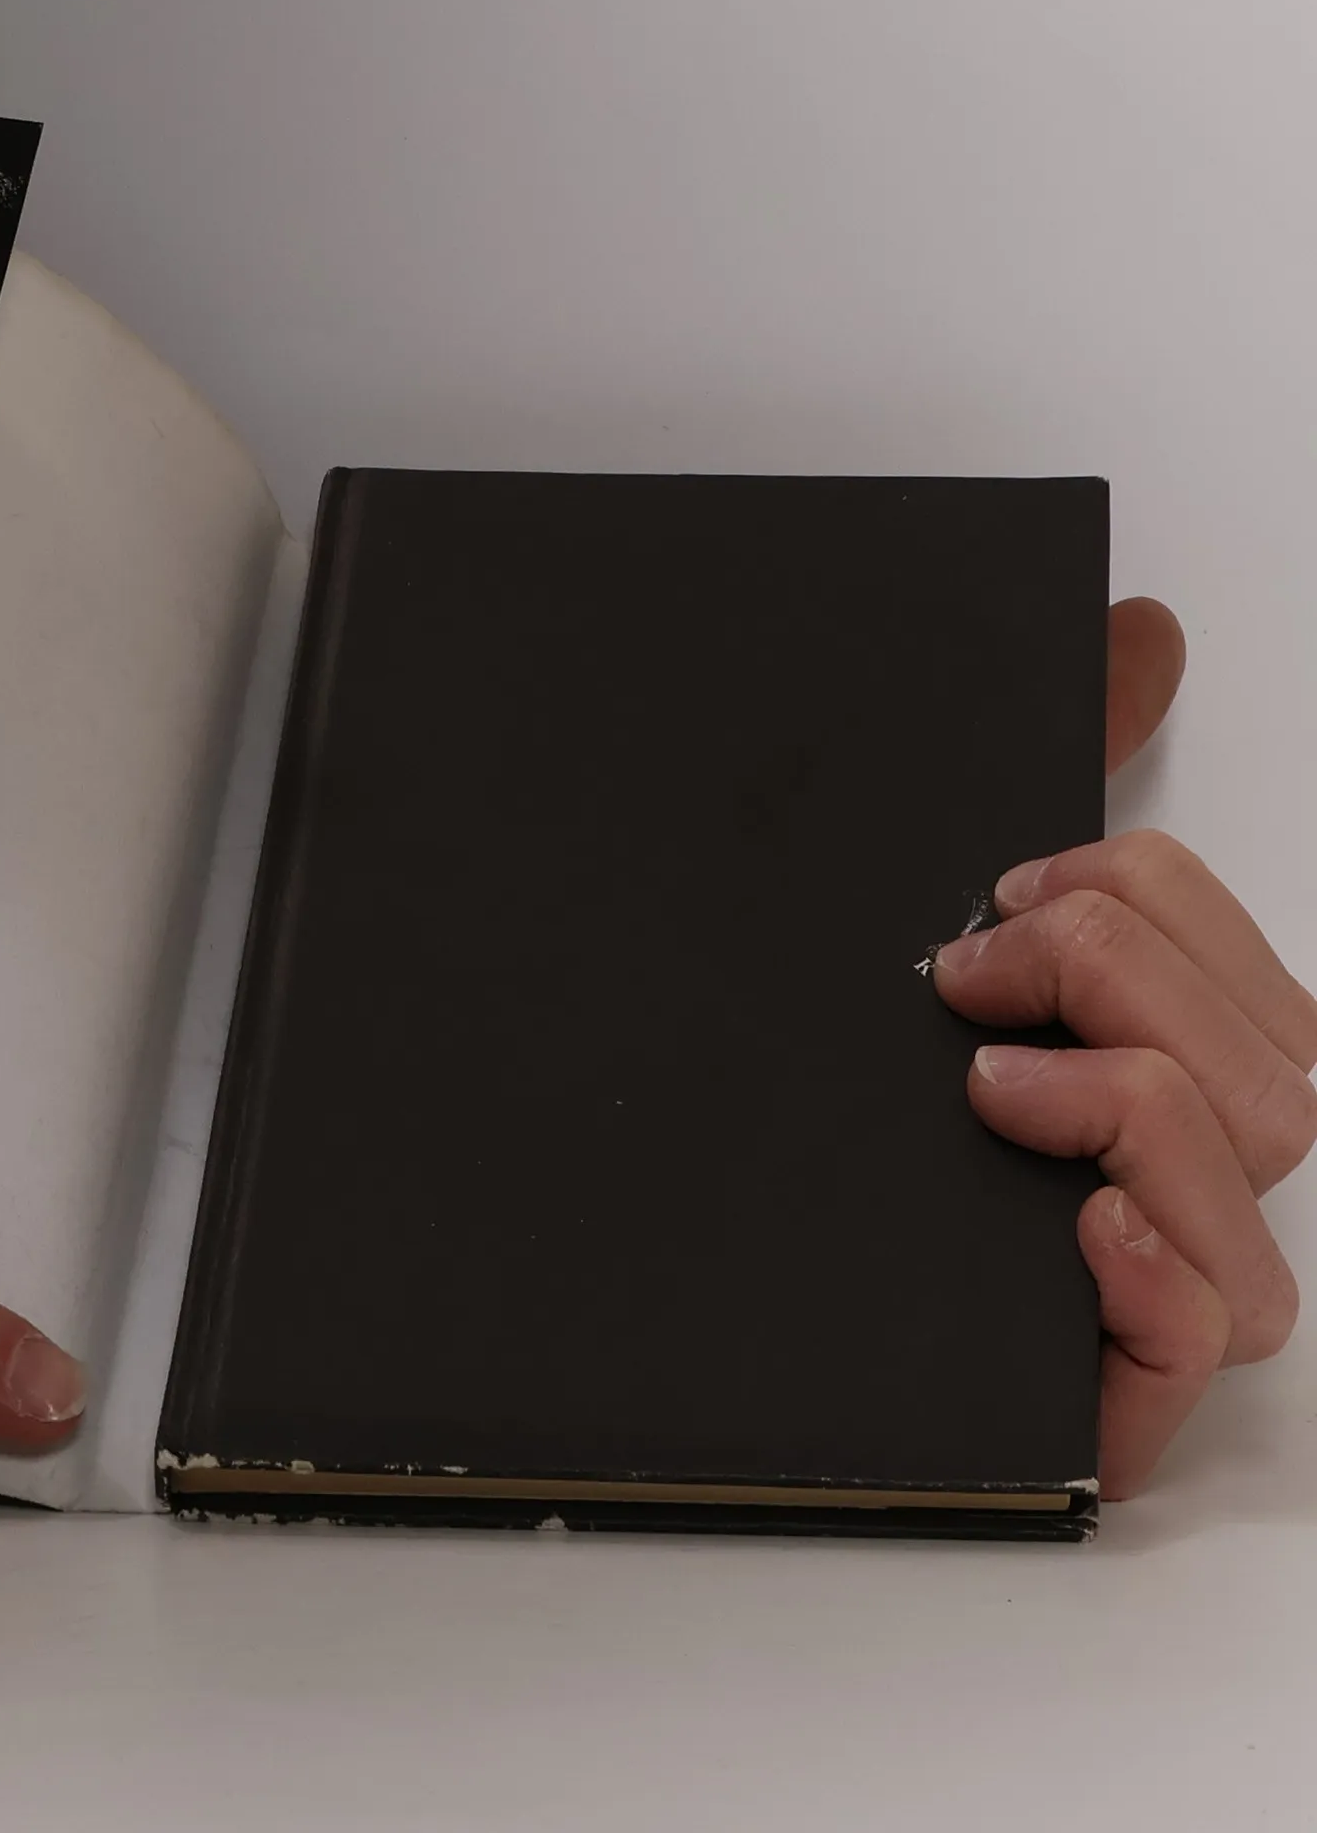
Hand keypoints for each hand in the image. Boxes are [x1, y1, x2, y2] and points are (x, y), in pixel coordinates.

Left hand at [933, 598, 1316, 1497]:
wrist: (743, 1274)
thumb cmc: (873, 1101)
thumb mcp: (952, 935)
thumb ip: (1054, 776)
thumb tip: (1142, 624)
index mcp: (1177, 1055)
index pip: (1235, 957)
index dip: (1135, 898)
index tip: (997, 896)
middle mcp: (1200, 1163)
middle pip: (1277, 1063)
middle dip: (1114, 979)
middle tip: (963, 985)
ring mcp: (1177, 1276)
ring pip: (1259, 1169)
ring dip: (1125, 1100)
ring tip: (987, 1092)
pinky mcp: (1125, 1382)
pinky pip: (1214, 1332)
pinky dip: (1160, 1274)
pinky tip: (1083, 1231)